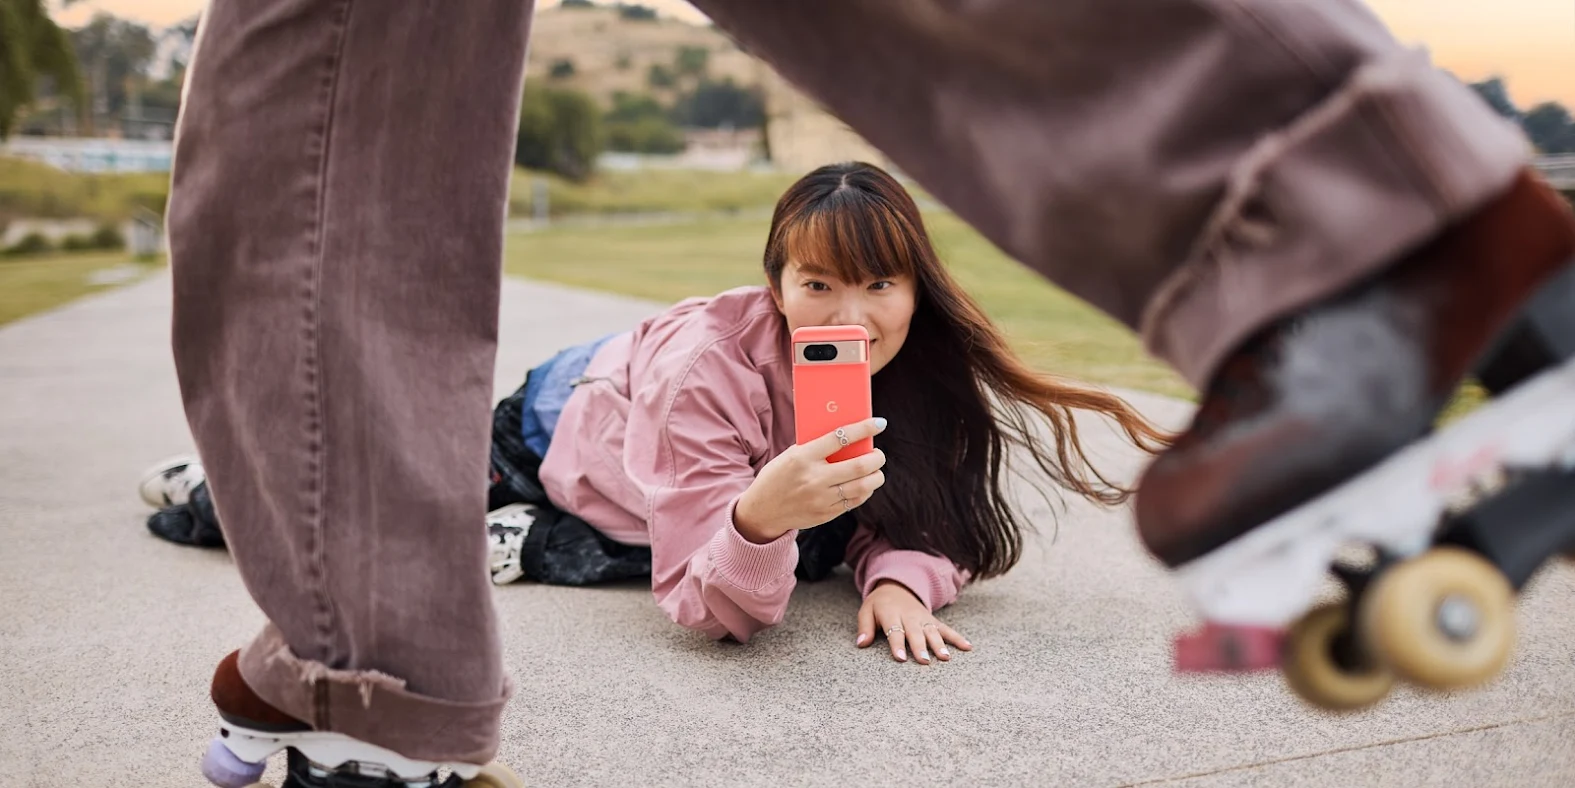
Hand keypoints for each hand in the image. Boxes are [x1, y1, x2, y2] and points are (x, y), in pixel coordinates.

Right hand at [733, 417, 887, 543]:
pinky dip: (865, 491)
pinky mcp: (826, 514)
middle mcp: (814, 478)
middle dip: (877, 457)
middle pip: (859, 465)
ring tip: (876, 470)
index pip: (840, 438)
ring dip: (876, 476)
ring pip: (863, 486)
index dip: (864, 428)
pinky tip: (865, 484)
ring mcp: (821, 499)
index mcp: (803, 457)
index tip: (879, 423)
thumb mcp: (791, 455)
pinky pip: (855, 501)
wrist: (762, 510)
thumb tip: (849, 438)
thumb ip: (816, 448)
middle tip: (878, 454)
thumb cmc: (779, 476)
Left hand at [856, 580, 971, 663]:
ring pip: (932, 631)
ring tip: (945, 657)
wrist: (897, 586)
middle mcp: (909, 616)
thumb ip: (864, 627)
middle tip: (924, 661)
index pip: (894, 630)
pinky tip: (968, 647)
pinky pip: (946, 629)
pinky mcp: (932, 620)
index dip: (897, 644)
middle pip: (915, 632)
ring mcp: (923, 618)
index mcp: (891, 613)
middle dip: (920, 646)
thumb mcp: (866, 610)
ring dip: (939, 644)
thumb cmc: (879, 604)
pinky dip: (957, 637)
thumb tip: (861, 644)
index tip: (901, 658)